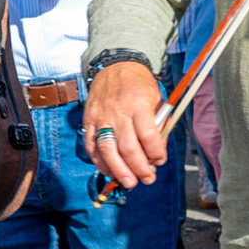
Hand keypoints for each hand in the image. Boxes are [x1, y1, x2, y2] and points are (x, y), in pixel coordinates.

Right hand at [82, 59, 167, 190]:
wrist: (115, 66)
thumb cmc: (139, 84)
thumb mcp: (156, 98)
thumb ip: (158, 125)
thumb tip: (156, 153)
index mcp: (139, 104)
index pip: (148, 136)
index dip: (156, 154)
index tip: (160, 161)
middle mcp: (118, 111)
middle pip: (128, 148)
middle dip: (139, 168)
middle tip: (147, 179)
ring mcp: (101, 117)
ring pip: (108, 150)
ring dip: (119, 171)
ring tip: (129, 182)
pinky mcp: (89, 120)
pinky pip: (91, 146)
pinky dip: (100, 162)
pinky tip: (110, 171)